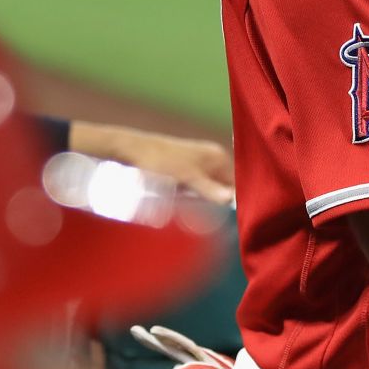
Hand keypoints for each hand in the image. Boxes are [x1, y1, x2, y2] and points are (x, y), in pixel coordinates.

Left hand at [76, 125, 233, 204]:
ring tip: (193, 208)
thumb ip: (210, 189)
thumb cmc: (160, 161)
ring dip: (203, 202)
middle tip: (210, 216)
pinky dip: (191, 198)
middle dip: (218, 203)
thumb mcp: (187, 177)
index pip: (237, 183)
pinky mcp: (185, 172)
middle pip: (224, 188)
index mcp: (218, 156)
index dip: (236, 200)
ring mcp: (198, 165)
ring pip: (209, 191)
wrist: (131, 151)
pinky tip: (183, 201)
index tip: (231, 217)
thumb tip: (232, 200)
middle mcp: (211, 159)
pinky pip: (196, 190)